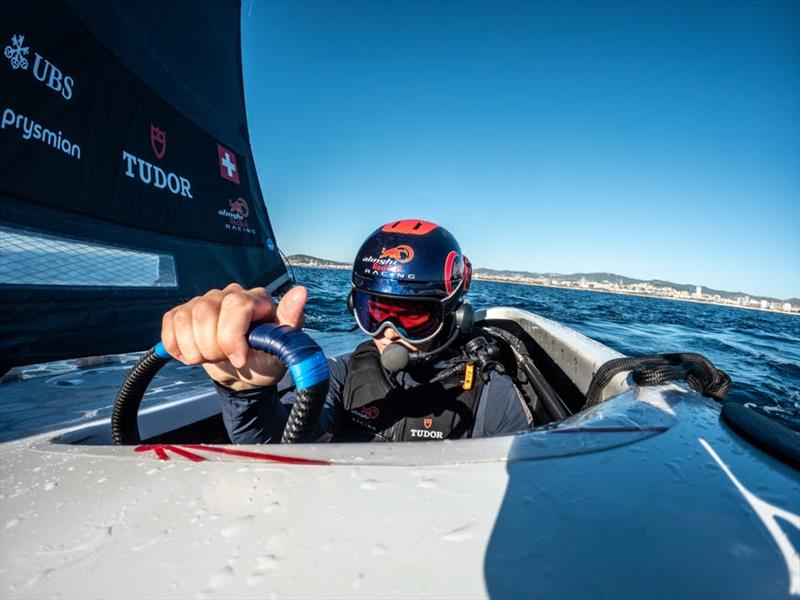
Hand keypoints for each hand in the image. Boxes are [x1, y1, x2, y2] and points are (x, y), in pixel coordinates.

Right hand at [160, 283, 307, 390]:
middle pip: (205, 312)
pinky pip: (170, 322)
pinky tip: (192, 353)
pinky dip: (177, 345)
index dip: (231, 337)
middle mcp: (230, 294)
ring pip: (185, 318)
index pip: (235, 306)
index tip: (240, 358)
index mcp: (256, 299)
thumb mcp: (283, 346)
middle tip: (226, 360)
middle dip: (212, 347)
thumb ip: (291, 319)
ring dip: (195, 348)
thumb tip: (301, 292)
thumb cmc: (266, 357)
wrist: (244, 371)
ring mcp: (206, 301)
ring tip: (211, 357)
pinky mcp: (185, 312)